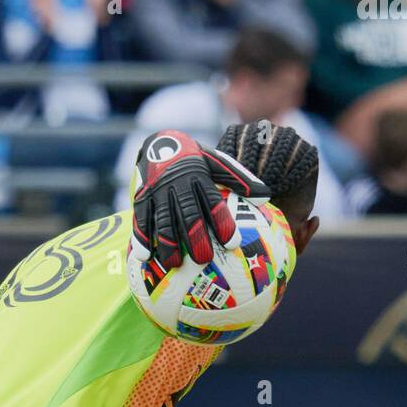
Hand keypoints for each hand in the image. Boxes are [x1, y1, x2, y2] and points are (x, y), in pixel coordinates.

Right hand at [130, 129, 268, 268]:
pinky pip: (141, 219)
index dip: (222, 221)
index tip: (232, 242)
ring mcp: (158, 191)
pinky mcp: (142, 198)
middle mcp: (178, 184)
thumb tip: (265, 198)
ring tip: (174, 264)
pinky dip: (142, 238)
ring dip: (168, 243)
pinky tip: (145, 256)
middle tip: (203, 258)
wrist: (159, 142)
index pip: (213, 201)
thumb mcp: (217, 163)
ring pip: (163, 219)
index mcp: (199, 176)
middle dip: (195, 236)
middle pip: (188, 213)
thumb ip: (240, 180)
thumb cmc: (195, 160)